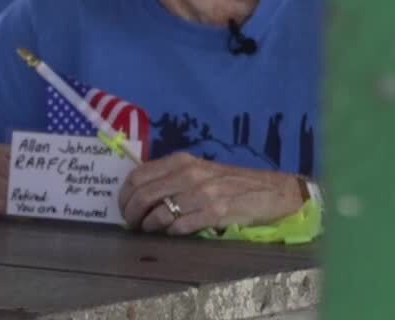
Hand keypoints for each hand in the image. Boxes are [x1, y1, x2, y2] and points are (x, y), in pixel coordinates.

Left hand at [118, 153, 303, 235]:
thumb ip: (171, 177)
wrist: (272, 191)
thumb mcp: (199, 170)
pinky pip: (181, 226)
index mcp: (181, 161)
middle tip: (131, 224)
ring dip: (148, 226)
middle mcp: (189, 174)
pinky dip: (171, 233)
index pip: (138, 175)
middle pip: (143, 195)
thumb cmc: (231, 182)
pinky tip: (172, 234)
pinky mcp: (217, 213)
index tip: (122, 207)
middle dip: (131, 213)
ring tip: (148, 231)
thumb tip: (139, 193)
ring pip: (159, 213)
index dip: (124, 194)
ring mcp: (203, 193)